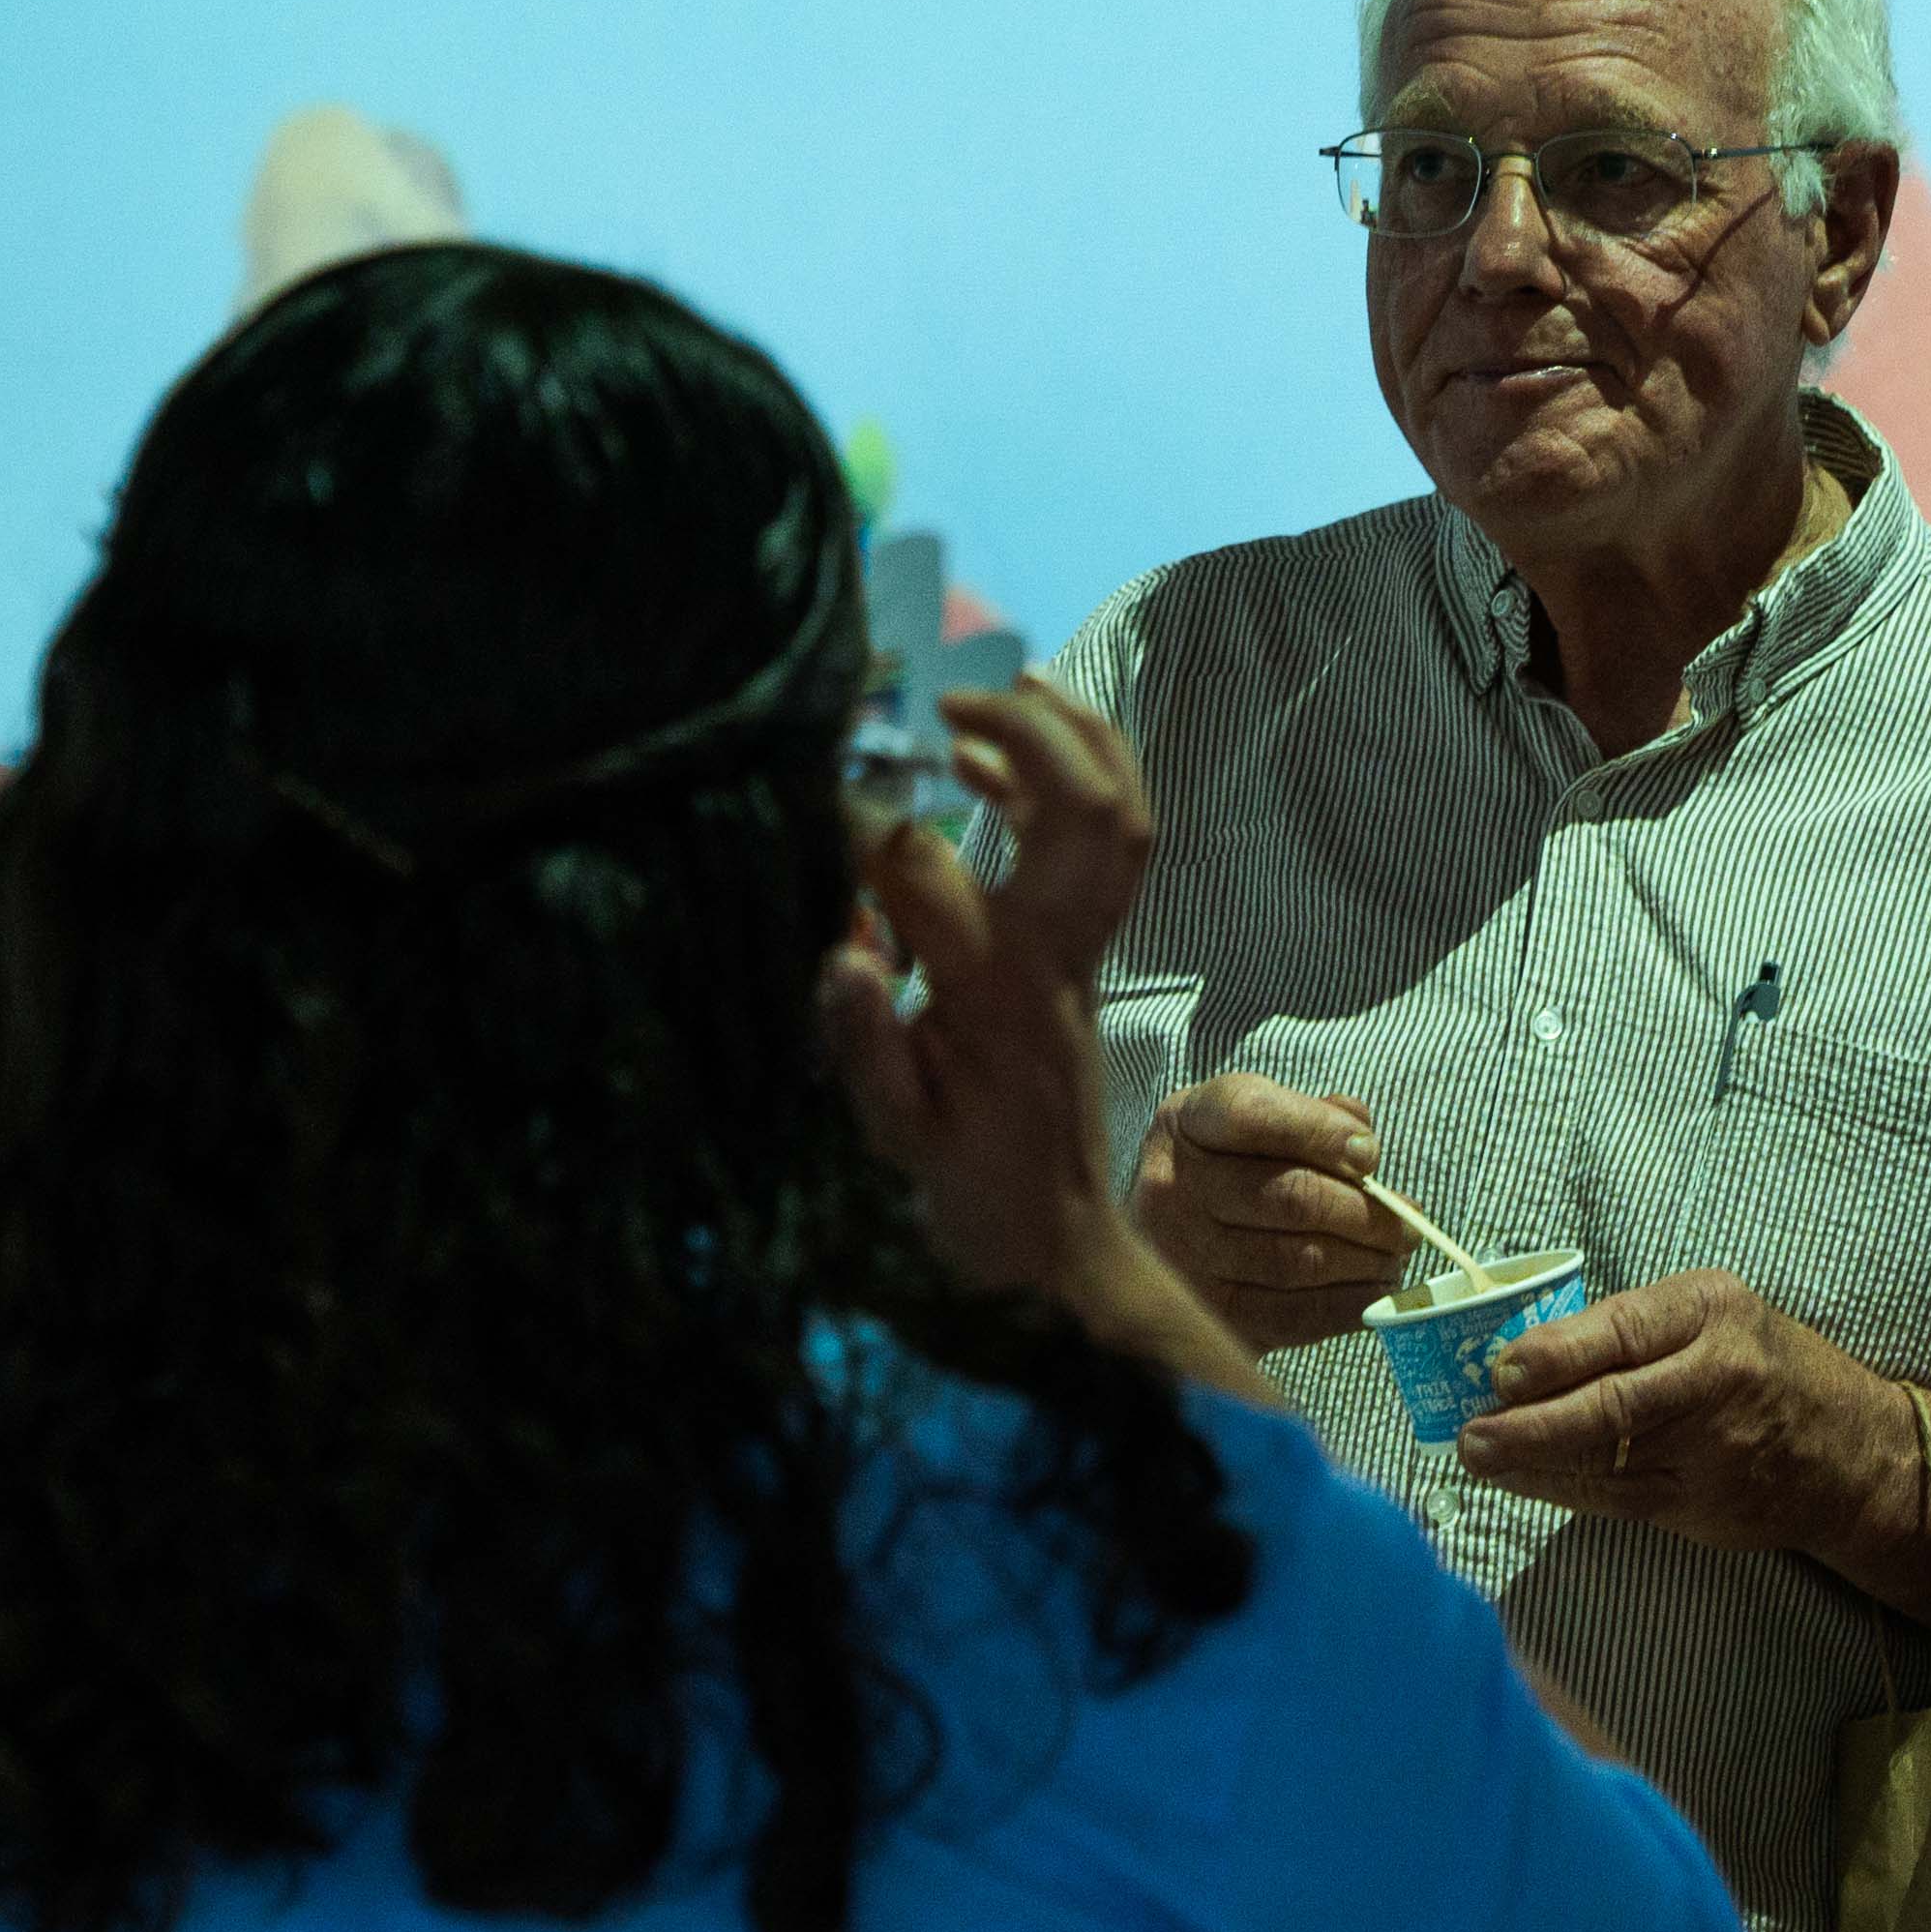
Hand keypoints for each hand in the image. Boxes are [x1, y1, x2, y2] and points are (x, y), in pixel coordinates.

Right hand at [835, 683, 1156, 1303]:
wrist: (1054, 1243)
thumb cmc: (963, 1193)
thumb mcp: (894, 1140)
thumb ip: (866, 1049)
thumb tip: (840, 955)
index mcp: (994, 996)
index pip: (927, 872)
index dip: (862, 822)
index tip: (811, 795)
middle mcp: (1056, 960)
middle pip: (1086, 814)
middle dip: (1027, 733)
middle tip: (949, 704)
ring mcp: (1085, 953)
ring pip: (1119, 819)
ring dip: (1072, 739)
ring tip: (999, 688)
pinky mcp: (1090, 954)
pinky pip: (1107, 846)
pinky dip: (1067, 782)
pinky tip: (988, 764)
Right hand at [1130, 1068, 1401, 1353]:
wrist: (1167, 1238)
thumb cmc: (1231, 1167)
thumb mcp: (1256, 1122)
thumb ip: (1311, 1116)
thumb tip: (1361, 1141)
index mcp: (1186, 1124)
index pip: (1253, 1116)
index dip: (1320, 1132)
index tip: (1371, 1155)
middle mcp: (1172, 1188)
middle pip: (1290, 1198)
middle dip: (1366, 1213)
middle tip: (1409, 1222)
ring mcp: (1184, 1258)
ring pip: (1299, 1261)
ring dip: (1366, 1261)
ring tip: (1396, 1256)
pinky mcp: (1210, 1316)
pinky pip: (1295, 1316)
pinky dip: (1350, 1305)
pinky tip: (1376, 1290)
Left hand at [1453, 1269, 1895, 1561]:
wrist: (1851, 1451)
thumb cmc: (1766, 1364)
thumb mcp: (1715, 1314)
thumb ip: (1636, 1325)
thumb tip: (1525, 1350)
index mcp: (1715, 1310)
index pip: (1624, 1329)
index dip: (1556, 1355)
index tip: (1500, 1370)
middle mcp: (1719, 1377)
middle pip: (1612, 1405)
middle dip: (1530, 1422)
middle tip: (1471, 1432)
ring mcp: (1713, 1450)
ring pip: (1604, 1461)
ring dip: (1530, 1462)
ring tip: (1479, 1456)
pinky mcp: (1701, 1506)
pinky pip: (1614, 1499)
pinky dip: (1559, 1490)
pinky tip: (1520, 1480)